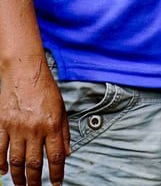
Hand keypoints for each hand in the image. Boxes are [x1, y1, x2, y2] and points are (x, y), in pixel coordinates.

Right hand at [0, 62, 68, 185]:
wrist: (24, 71)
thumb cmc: (44, 88)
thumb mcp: (61, 108)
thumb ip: (64, 132)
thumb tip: (68, 153)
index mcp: (52, 124)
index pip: (55, 156)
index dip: (56, 174)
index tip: (57, 184)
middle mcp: (35, 128)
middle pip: (34, 163)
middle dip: (35, 181)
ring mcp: (16, 127)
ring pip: (16, 160)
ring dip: (18, 177)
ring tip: (20, 185)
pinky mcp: (2, 124)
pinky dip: (0, 163)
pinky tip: (3, 171)